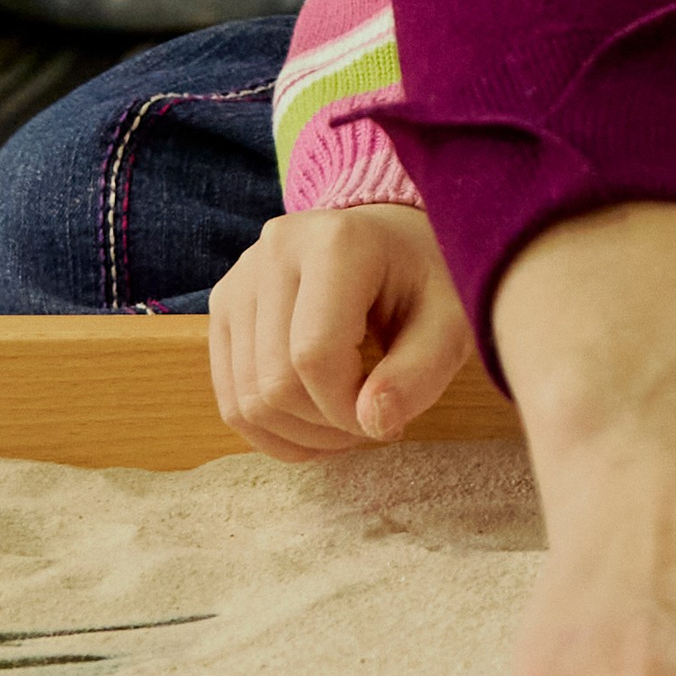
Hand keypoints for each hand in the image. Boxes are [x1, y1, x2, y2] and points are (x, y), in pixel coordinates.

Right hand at [208, 202, 471, 458]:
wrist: (393, 244)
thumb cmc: (426, 281)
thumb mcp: (451, 323)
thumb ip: (421, 373)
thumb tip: (371, 422)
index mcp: (336, 241)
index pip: (314, 355)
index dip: (346, 409)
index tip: (386, 418)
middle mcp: (276, 249)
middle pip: (274, 383)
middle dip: (324, 425)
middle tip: (369, 421)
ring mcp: (241, 277)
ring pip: (245, 399)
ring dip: (298, 434)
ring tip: (345, 421)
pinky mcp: (224, 306)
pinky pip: (229, 395)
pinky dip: (270, 428)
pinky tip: (312, 421)